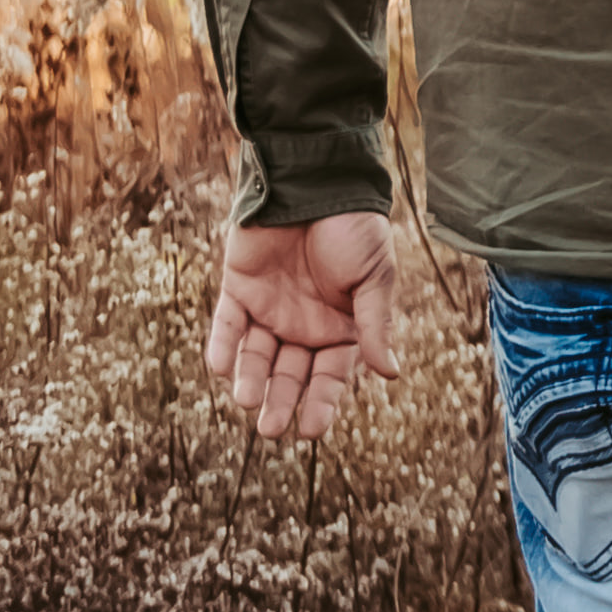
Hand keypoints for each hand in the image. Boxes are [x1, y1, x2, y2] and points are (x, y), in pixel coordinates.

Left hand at [207, 213, 405, 440]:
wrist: (318, 181)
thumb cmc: (355, 228)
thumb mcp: (375, 277)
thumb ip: (375, 325)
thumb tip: (391, 375)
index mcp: (341, 326)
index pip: (330, 375)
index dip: (321, 403)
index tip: (310, 431)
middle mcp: (304, 323)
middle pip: (290, 373)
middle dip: (281, 401)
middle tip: (271, 429)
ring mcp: (270, 307)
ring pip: (256, 355)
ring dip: (251, 379)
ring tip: (246, 400)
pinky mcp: (239, 288)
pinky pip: (227, 323)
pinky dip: (222, 345)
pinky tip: (220, 366)